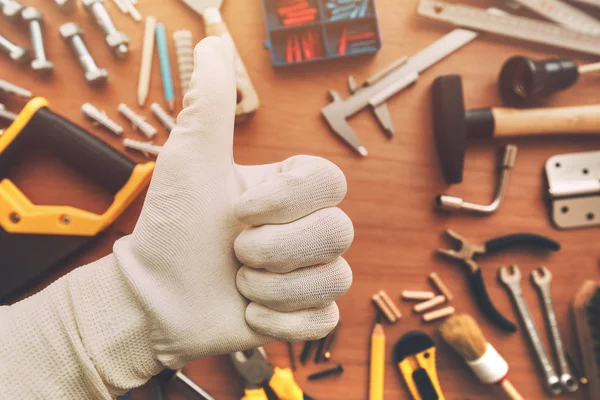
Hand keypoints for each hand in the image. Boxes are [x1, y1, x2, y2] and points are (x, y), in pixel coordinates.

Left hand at [114, 37, 353, 368]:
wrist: (154, 296)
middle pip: (339, 232)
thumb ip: (210, 102)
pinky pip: (323, 318)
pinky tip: (248, 310)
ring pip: (334, 278)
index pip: (330, 182)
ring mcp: (311, 271)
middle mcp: (308, 226)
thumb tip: (214, 44)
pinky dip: (278, 319)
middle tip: (234, 252)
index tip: (238, 212)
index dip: (286, 202)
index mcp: (291, 190)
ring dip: (272, 286)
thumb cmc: (172, 224)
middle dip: (273, 249)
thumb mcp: (191, 159)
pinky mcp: (306, 312)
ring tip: (238, 281)